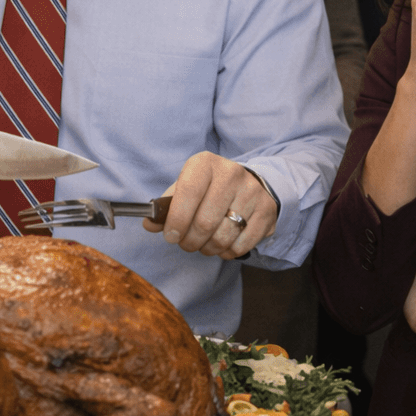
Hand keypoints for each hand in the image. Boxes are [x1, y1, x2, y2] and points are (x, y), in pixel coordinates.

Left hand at [142, 152, 276, 259]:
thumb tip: (149, 224)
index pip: (188, 193)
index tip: (171, 237)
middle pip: (205, 222)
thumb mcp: (185, 188)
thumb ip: (166, 207)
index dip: (177, 220)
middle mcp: (231, 173)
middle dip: (190, 241)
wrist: (250, 184)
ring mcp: (252, 192)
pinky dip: (227, 252)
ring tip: (204, 244)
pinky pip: (241, 245)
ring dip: (208, 248)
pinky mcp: (267, 211)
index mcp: (205, 163)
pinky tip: (223, 244)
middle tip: (186, 244)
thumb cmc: (209, 189)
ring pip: (223, 236)